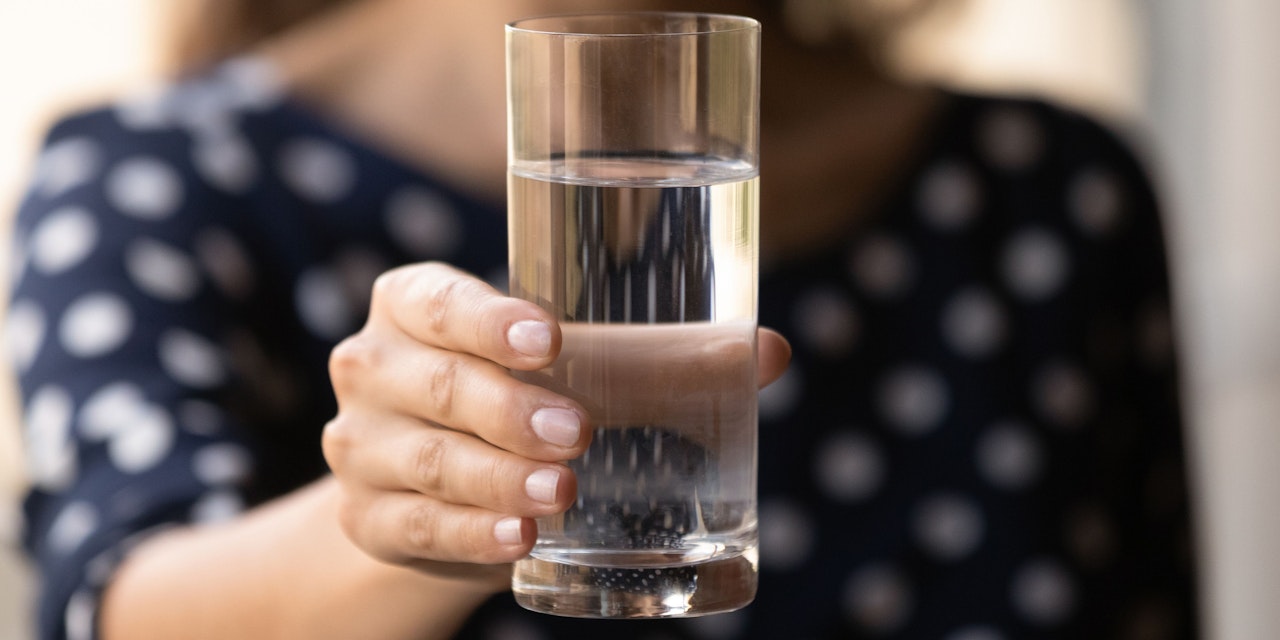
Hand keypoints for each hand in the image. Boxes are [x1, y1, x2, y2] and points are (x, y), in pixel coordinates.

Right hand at [322, 262, 789, 589]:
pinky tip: (518, 541)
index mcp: (415, 304)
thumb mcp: (573, 369)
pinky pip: (416, 527)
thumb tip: (770, 353)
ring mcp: (359, 445)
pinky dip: (470, 535)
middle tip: (578, 432)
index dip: (485, 319)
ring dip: (495, 479)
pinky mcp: (367, 516)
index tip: (548, 338)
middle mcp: (373, 366)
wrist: (442, 483)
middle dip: (507, 410)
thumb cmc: (518, 397)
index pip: (439, 301)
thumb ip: (660, 359)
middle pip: (435, 385)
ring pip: (426, 463)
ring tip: (559, 492)